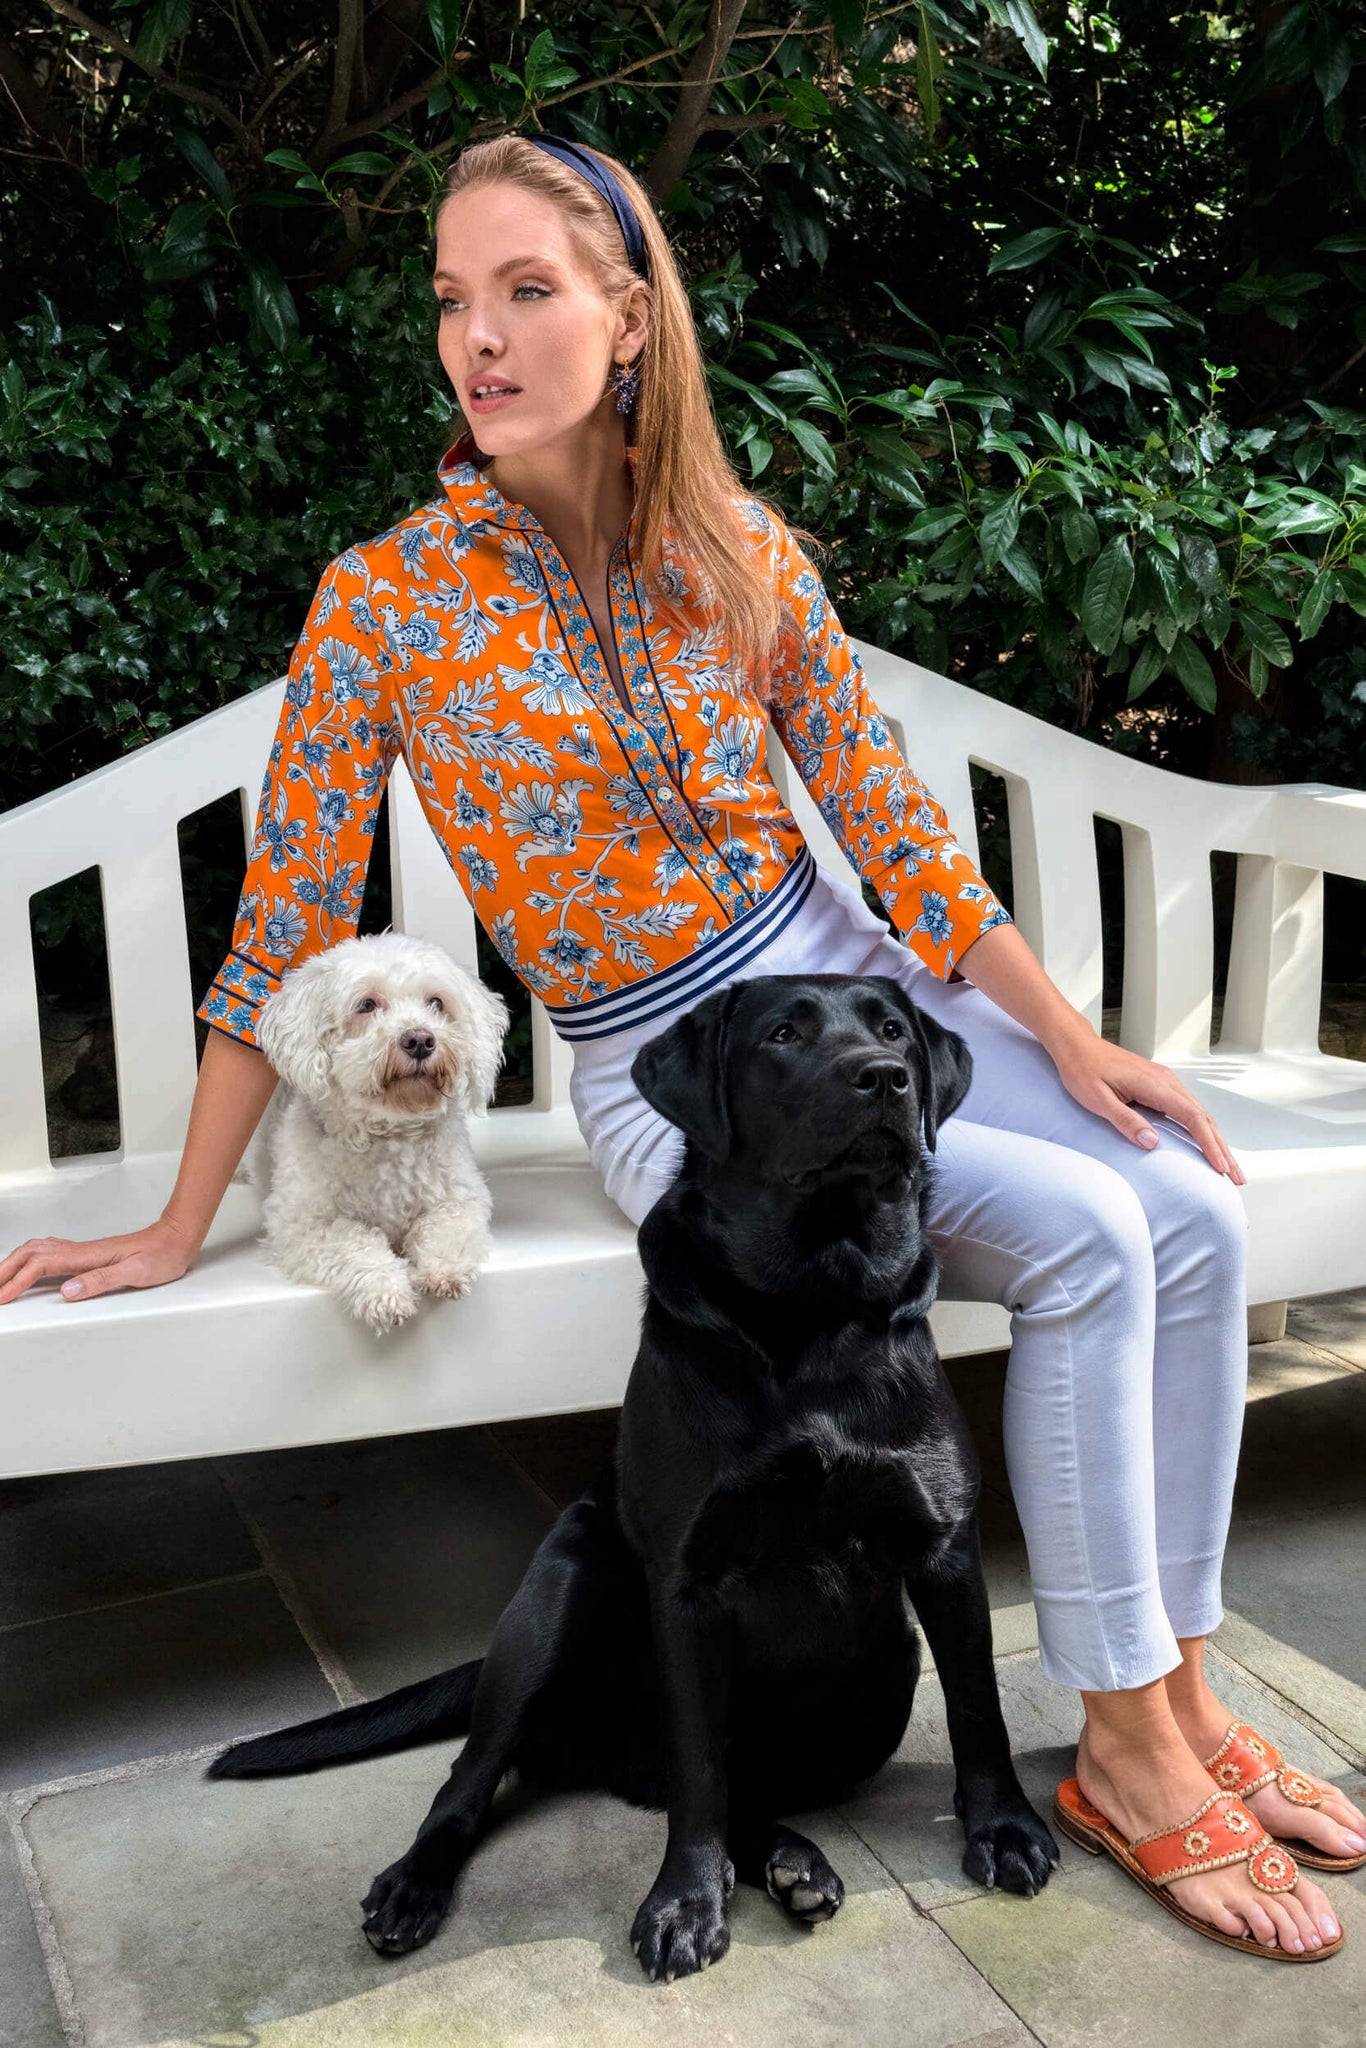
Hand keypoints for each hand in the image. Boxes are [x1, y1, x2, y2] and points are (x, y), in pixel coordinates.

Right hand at [0, 1216, 198, 1305]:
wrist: (177, 1238)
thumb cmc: (162, 1255)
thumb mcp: (136, 1273)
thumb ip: (101, 1280)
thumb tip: (67, 1291)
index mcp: (87, 1255)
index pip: (40, 1266)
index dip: (17, 1282)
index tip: (1, 1298)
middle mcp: (81, 1250)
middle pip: (30, 1254)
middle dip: (4, 1271)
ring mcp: (83, 1251)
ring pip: (36, 1251)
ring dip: (13, 1263)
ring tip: (0, 1280)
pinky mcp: (88, 1255)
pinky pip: (49, 1253)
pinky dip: (29, 1260)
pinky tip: (28, 1268)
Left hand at [1049, 1030, 1245, 1183]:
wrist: (1078, 1046)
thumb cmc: (1083, 1070)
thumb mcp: (1097, 1099)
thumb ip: (1125, 1121)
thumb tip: (1153, 1143)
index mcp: (1155, 1084)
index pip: (1192, 1117)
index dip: (1208, 1144)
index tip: (1220, 1167)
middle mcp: (1166, 1081)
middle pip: (1204, 1118)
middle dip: (1222, 1148)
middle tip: (1237, 1177)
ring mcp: (1166, 1082)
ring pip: (1199, 1114)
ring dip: (1216, 1140)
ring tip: (1228, 1167)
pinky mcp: (1160, 1086)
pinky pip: (1188, 1109)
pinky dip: (1202, 1129)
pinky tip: (1206, 1144)